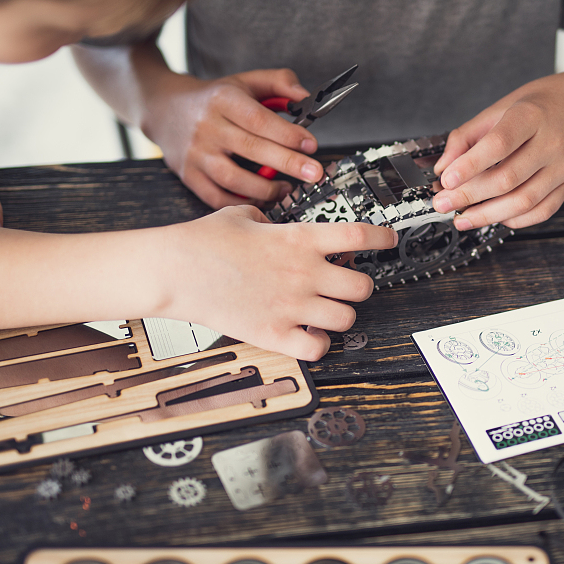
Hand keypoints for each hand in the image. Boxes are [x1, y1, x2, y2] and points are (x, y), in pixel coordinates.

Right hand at [144, 68, 326, 207]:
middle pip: (250, 148)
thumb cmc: (214, 99)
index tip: (311, 144)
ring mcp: (196, 153)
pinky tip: (261, 200)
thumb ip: (278, 82)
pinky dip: (241, 202)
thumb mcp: (244, 81)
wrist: (165, 109)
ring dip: (265, 189)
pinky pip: (216, 197)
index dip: (287, 134)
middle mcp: (207, 126)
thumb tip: (304, 98)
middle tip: (313, 173)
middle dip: (287, 163)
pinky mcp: (188, 175)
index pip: (258, 118)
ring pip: (232, 177)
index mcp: (223, 100)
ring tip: (287, 189)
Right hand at [169, 206, 397, 359]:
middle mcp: (303, 273)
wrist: (174, 269)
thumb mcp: (241, 214)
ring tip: (325, 312)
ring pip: (347, 319)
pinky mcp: (274, 334)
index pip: (360, 235)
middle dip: (359, 286)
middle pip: (363, 286)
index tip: (390, 238)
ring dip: (340, 316)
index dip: (383, 237)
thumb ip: (267, 218)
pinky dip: (319, 345)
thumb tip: (271, 219)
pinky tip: (308, 335)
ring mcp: (292, 306)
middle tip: (346, 285)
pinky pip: (319, 349)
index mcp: (299, 239)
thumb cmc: (202, 241)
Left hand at [431, 72, 563, 230]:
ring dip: (487, 215)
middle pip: (507, 179)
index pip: (499, 144)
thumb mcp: (503, 106)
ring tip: (462, 218)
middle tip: (443, 203)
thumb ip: (469, 135)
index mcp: (532, 116)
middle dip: (469, 196)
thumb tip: (444, 166)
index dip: (470, 165)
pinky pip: (541, 211)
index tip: (446, 179)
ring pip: (523, 201)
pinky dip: (514, 219)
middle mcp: (552, 143)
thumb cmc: (546, 104)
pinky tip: (494, 217)